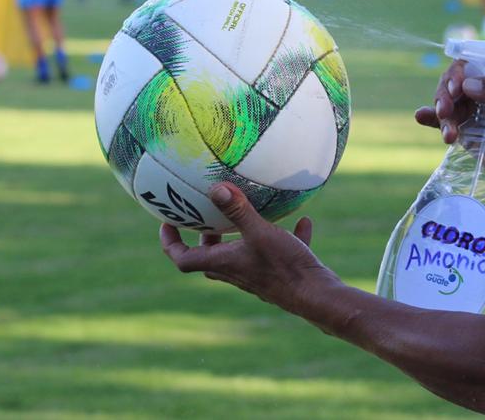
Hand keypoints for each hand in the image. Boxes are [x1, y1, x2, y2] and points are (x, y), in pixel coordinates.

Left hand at [160, 183, 341, 313]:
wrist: (317, 297)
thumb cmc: (284, 266)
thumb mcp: (260, 232)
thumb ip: (238, 211)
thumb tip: (215, 188)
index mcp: (223, 263)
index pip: (183, 258)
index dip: (170, 242)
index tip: (166, 222)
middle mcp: (236, 272)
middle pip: (209, 257)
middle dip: (205, 237)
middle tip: (206, 216)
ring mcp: (257, 276)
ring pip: (240, 256)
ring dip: (240, 237)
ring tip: (247, 215)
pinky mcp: (279, 275)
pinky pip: (276, 254)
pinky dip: (283, 239)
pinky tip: (302, 223)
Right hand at [414, 61, 484, 196]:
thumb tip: (468, 85)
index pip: (471, 64)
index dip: (458, 71)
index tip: (456, 87)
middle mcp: (483, 91)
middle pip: (453, 82)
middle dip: (445, 93)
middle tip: (446, 109)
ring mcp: (472, 112)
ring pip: (446, 103)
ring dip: (441, 113)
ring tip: (449, 133)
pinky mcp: (465, 132)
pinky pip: (443, 121)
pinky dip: (430, 118)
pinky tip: (421, 116)